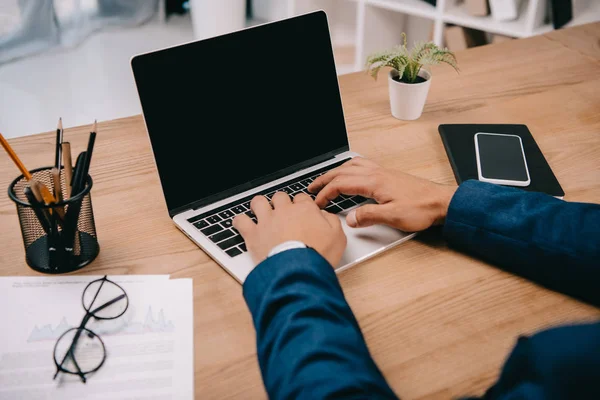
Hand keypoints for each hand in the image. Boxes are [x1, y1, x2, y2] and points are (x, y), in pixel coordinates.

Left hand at [233, 192, 346, 265]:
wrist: (298, 270)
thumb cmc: (318, 255)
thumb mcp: (338, 237)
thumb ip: (332, 221)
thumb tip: (326, 215)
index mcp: (305, 210)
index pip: (302, 197)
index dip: (301, 204)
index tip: (302, 211)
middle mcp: (284, 211)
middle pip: (280, 197)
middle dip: (281, 203)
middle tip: (283, 212)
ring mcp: (267, 221)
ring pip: (259, 202)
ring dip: (260, 205)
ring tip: (261, 211)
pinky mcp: (253, 234)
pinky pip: (241, 220)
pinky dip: (240, 221)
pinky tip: (241, 223)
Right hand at [308, 158, 456, 231]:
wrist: (441, 202)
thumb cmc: (421, 208)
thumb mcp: (393, 217)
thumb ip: (369, 216)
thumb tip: (350, 219)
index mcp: (374, 182)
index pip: (341, 184)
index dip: (326, 193)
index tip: (317, 203)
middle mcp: (377, 173)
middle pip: (343, 172)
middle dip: (324, 180)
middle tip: (312, 188)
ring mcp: (383, 172)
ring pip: (352, 166)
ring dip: (336, 172)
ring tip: (326, 179)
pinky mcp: (388, 175)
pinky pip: (362, 165)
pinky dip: (349, 168)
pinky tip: (351, 174)